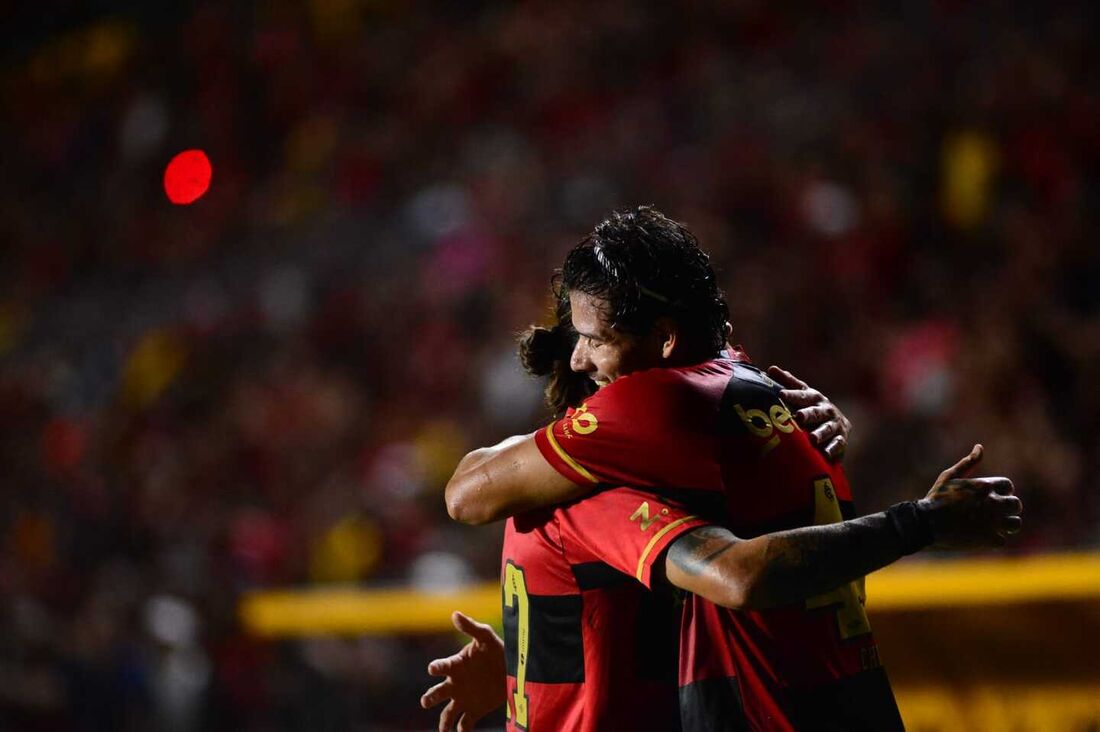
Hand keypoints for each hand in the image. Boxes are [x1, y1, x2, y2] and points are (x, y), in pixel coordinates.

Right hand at [420, 611, 506, 731]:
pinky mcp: (475, 710)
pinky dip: (462, 729)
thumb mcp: (486, 637)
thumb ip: (471, 627)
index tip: (433, 668)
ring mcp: (464, 698)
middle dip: (430, 698)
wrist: (513, 668)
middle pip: (437, 694)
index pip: (442, 667)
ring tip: (443, 729)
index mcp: (456, 665)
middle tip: (426, 701)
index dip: (436, 667)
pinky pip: (465, 723)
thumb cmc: (496, 649)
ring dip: (443, 721)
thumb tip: (455, 614)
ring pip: (447, 712)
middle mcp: (455, 684)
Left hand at [767, 365, 851, 461]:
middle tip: (799, 417)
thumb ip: (788, 382)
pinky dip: (832, 449)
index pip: (802, 395)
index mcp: (814, 397)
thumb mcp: (802, 394)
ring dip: (821, 433)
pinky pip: (838, 444)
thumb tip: (771, 368)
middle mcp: (826, 409)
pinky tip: (825, 453)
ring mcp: (835, 424)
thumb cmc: (812, 407)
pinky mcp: (841, 439)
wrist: (837, 426)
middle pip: (816, 412)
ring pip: (828, 429)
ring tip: (812, 438)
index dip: (792, 394)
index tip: (781, 394)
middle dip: (808, 414)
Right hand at [920, 444, 1022, 548]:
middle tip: (993, 513)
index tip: (990, 497)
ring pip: (1015, 523)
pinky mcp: (990, 540)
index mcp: (985, 486)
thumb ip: (968, 463)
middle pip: (1015, 504)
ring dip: (1006, 525)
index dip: (1000, 492)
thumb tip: (980, 447)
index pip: (1008, 486)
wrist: (925, 524)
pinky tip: (980, 538)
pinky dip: (992, 540)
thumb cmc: (936, 499)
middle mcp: (993, 503)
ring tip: (993, 526)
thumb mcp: (949, 476)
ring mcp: (993, 522)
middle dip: (1006, 508)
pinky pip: (1002, 540)